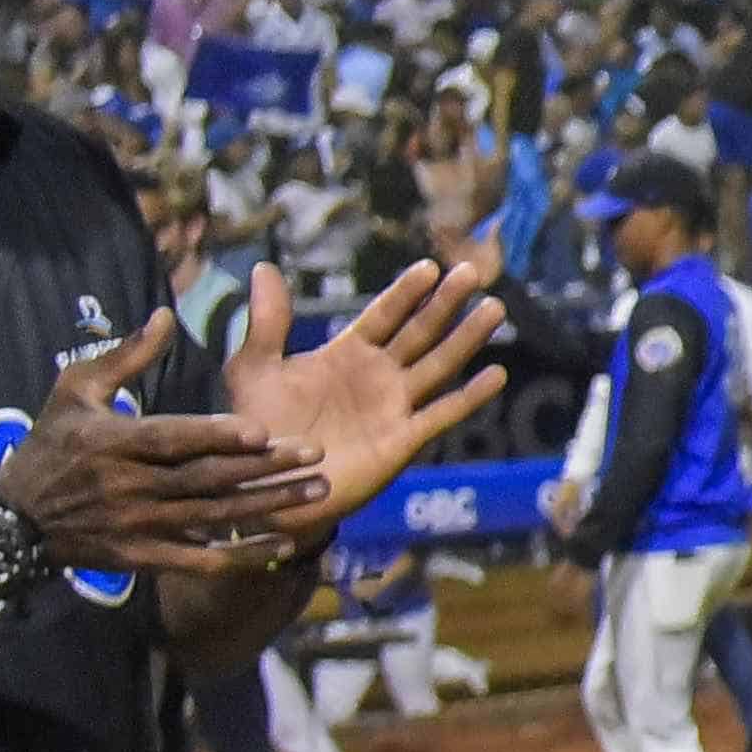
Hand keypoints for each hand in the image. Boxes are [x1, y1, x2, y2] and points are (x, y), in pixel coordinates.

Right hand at [0, 312, 326, 574]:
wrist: (15, 520)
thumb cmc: (51, 443)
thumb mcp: (75, 390)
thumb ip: (125, 356)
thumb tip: (167, 315)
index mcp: (113, 441)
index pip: (171, 440)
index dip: (215, 437)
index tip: (261, 430)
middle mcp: (128, 486)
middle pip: (205, 479)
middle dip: (263, 468)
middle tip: (315, 454)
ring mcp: (138, 526)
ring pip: (213, 517)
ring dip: (268, 506)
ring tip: (317, 492)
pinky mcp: (144, 557)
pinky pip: (200, 560)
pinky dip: (242, 555)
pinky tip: (283, 545)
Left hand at [224, 258, 512, 546]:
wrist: (267, 485)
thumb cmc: (260, 427)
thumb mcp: (254, 368)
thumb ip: (267, 322)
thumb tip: (264, 268)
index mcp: (347, 354)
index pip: (385, 315)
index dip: (407, 292)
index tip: (430, 266)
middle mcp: (379, 376)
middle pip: (420, 332)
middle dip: (446, 303)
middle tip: (472, 272)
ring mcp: (395, 407)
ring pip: (439, 364)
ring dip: (467, 338)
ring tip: (494, 309)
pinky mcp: (403, 440)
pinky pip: (442, 414)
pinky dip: (470, 396)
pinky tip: (496, 375)